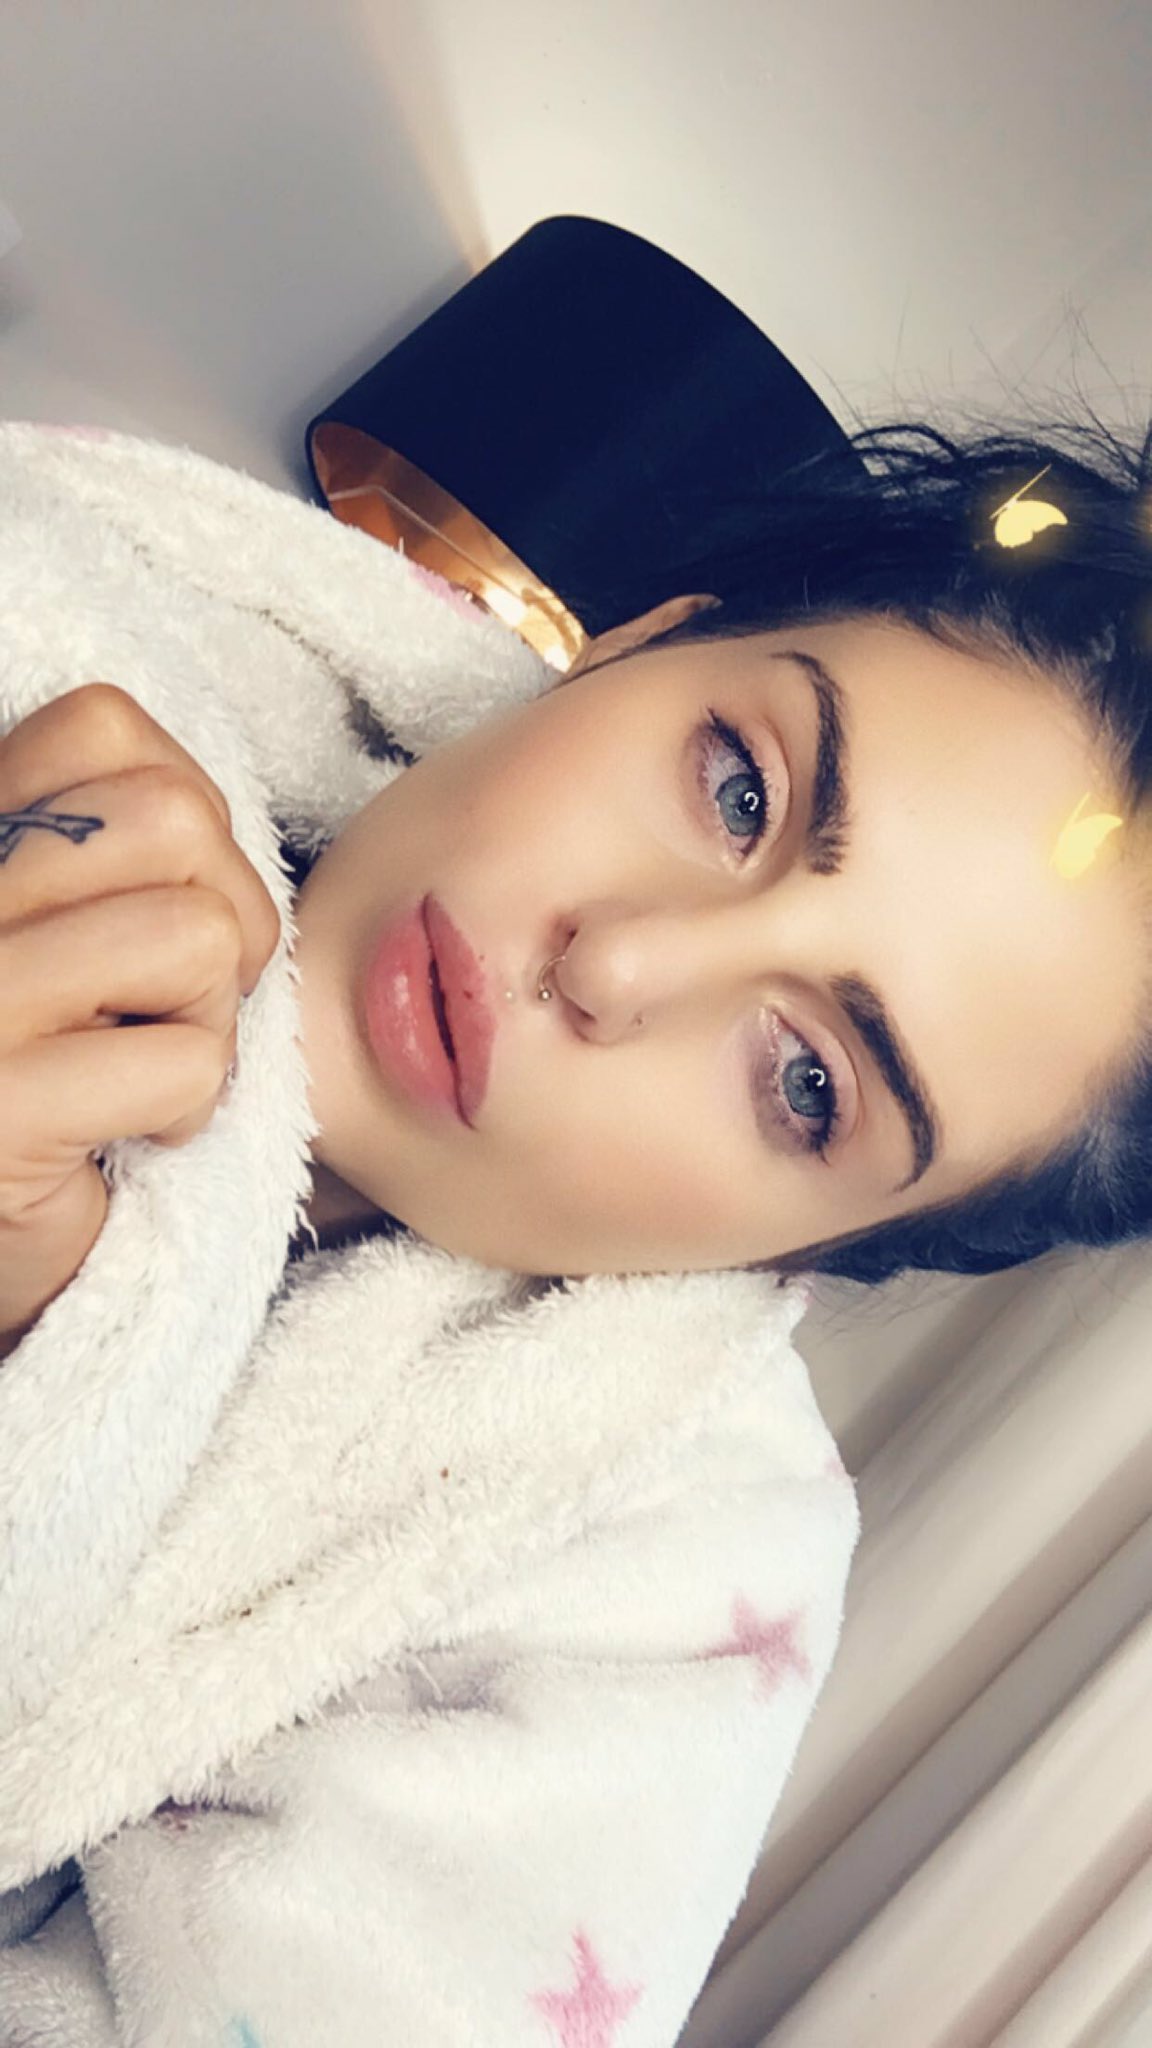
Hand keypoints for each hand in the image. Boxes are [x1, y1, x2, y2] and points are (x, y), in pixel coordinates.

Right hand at [0, 682, 280, 1346]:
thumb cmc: (41, 1084)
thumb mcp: (60, 931)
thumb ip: (103, 844)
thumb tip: (206, 809)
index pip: (104, 725)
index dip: (183, 823)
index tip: (148, 911)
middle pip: (173, 818)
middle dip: (221, 919)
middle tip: (165, 1005)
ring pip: (198, 933)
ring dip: (208, 1020)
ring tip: (139, 1069)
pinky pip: (190, 1060)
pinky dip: (192, 1109)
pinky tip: (128, 1138)